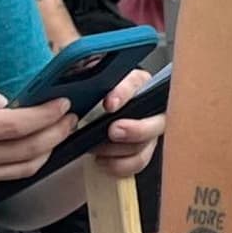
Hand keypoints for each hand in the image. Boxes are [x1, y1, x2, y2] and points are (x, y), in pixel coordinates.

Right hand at [0, 76, 68, 203]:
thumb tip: (4, 101)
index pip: (21, 124)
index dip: (48, 114)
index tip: (63, 103)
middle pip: (33, 148)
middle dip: (58, 131)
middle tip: (69, 117)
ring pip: (27, 168)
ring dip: (49, 151)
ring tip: (57, 133)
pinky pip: (8, 178)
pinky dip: (26, 164)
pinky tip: (31, 150)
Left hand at [86, 67, 163, 181]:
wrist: (98, 111)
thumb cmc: (97, 94)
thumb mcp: (91, 78)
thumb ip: (86, 72)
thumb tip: (74, 68)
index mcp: (139, 82)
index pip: (137, 83)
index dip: (125, 93)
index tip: (110, 103)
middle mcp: (151, 107)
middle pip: (157, 121)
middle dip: (135, 130)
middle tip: (114, 131)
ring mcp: (150, 131)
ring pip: (146, 145)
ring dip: (120, 150)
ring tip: (98, 148)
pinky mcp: (142, 150)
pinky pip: (138, 162)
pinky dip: (118, 165)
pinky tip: (102, 159)